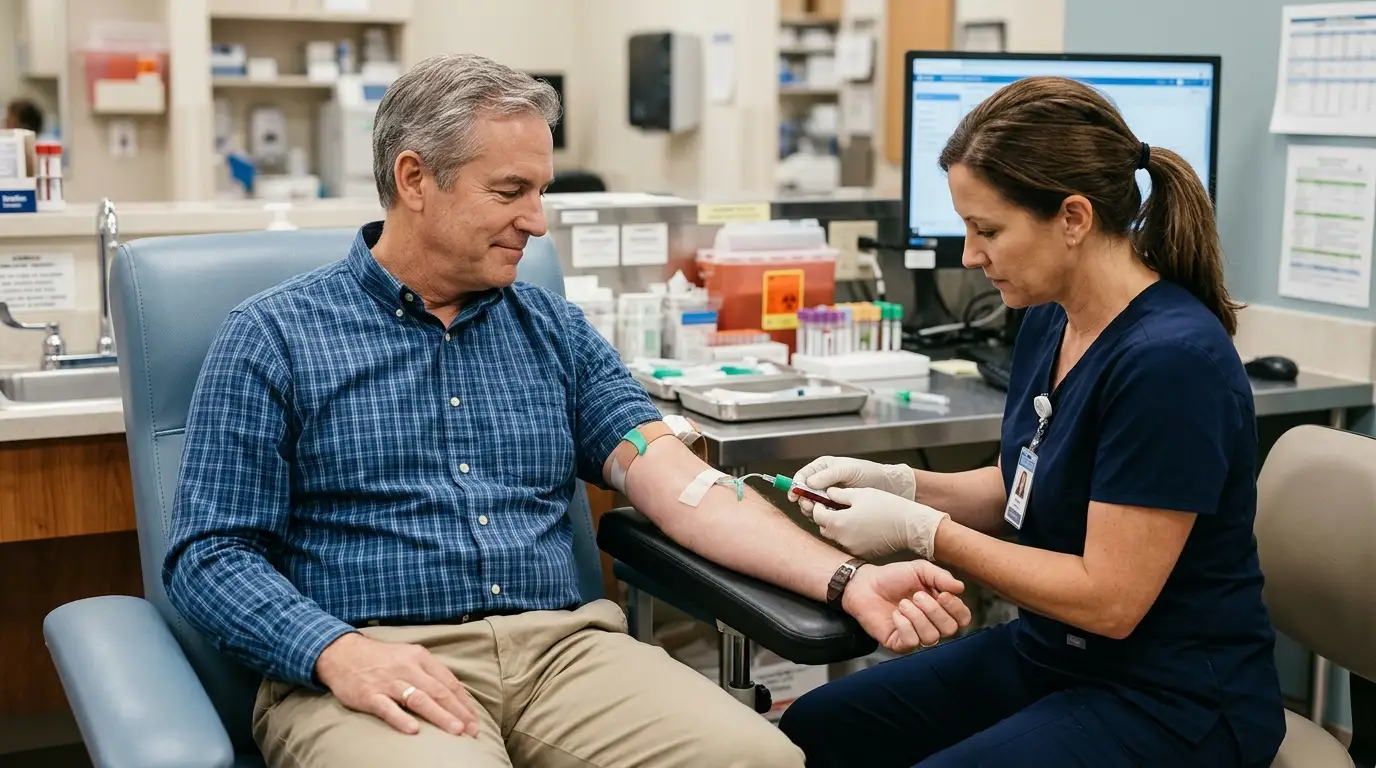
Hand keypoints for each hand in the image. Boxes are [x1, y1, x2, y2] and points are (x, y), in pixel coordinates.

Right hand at [315, 632, 480, 736]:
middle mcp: (407, 668)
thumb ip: (429, 673)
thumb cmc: (381, 659)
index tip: (475, 720)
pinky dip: (401, 719)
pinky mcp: (370, 695)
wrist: (342, 653)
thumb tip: (453, 695)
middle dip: (458, 712)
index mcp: (420, 658)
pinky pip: (387, 708)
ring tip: (455, 730)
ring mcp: (388, 682)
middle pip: (438, 691)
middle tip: (472, 730)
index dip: (464, 702)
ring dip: (439, 715)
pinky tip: (414, 730)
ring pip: (419, 699)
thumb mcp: (408, 657)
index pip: (449, 682)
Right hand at [790, 456, 915, 517]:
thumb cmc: (870, 473)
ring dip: (813, 509)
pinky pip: (824, 514)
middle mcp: (823, 482)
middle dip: (804, 500)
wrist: (889, 487)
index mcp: (823, 468)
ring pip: (812, 505)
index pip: (802, 476)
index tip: (795, 495)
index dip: (796, 486)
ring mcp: (829, 496)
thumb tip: (808, 483)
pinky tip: (829, 516)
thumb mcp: (849, 470)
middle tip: (810, 506)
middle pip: (804, 493)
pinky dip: (823, 516)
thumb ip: (828, 475)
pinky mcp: (836, 509)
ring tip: (820, 510)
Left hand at [813, 487, 949, 559]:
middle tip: (836, 507)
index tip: (822, 500)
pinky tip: (862, 527)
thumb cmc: (887, 507)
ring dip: (838, 528)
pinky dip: (850, 536)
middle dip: (827, 517)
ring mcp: (852, 548)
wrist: (909, 526)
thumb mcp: (860, 494)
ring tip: (851, 516)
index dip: (818, 505)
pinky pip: (849, 544)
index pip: (817, 514)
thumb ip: (838, 494)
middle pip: (824, 528)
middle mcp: (842, 539)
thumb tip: (828, 493)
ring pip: (836, 537)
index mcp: (838, 522)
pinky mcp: (862, 554)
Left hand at [841, 561, 972, 651]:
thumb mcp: (920, 569)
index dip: (956, 608)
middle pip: (950, 629)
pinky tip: (896, 615)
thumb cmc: (893, 577)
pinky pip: (912, 642)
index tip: (943, 594)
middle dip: (934, 611)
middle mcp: (932, 624)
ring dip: (917, 617)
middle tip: (916, 595)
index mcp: (941, 607)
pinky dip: (904, 625)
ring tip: (903, 603)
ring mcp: (916, 635)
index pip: (963, 618)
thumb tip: (960, 588)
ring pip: (932, 637)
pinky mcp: (899, 644)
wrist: (865, 583)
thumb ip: (941, 577)